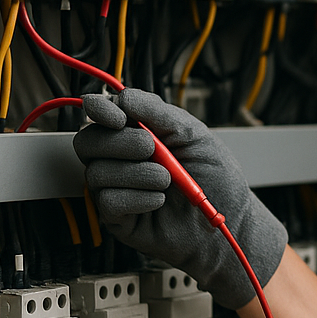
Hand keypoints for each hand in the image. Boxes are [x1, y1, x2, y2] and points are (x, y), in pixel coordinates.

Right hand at [72, 89, 286, 308]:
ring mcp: (116, 188)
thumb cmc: (215, 178)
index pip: (99, 114)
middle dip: (120, 142)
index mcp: (136, 133)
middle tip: (152, 149)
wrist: (228, 220)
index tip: (116, 115)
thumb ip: (159, 113)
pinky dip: (137, 198)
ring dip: (136, 173)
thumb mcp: (194, 135)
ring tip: (166, 180)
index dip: (100, 109)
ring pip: (97, 172)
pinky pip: (108, 200)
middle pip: (88, 141)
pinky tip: (159, 200)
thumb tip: (123, 97)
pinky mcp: (117, 217)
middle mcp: (120, 159)